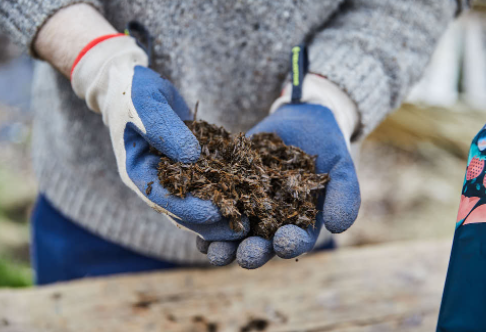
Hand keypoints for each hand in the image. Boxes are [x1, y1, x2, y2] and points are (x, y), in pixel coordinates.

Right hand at [71, 35, 248, 241]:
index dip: (191, 209)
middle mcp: (154, 180)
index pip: (164, 199)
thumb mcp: (144, 104)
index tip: (218, 213)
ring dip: (221, 213)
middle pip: (183, 210)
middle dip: (212, 221)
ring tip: (250, 220)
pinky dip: (223, 190)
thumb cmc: (133, 92)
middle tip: (242, 227)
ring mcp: (171, 176)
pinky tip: (246, 197)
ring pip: (196, 202)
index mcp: (137, 172)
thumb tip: (192, 157)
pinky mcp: (187, 166)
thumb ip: (164, 128)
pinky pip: (205, 183)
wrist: (133, 87)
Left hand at [198, 102, 360, 267]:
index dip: (290, 244)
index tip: (284, 242)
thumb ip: (345, 196)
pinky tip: (194, 218)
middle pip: (260, 244)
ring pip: (233, 233)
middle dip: (252, 252)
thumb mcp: (342, 168)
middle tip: (245, 256)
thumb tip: (338, 228)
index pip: (295, 241)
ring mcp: (248, 206)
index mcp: (300, 224)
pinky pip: (215, 204)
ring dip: (223, 244)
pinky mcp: (229, 187)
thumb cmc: (327, 147)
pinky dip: (204, 213)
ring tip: (214, 249)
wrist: (302, 120)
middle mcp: (271, 222)